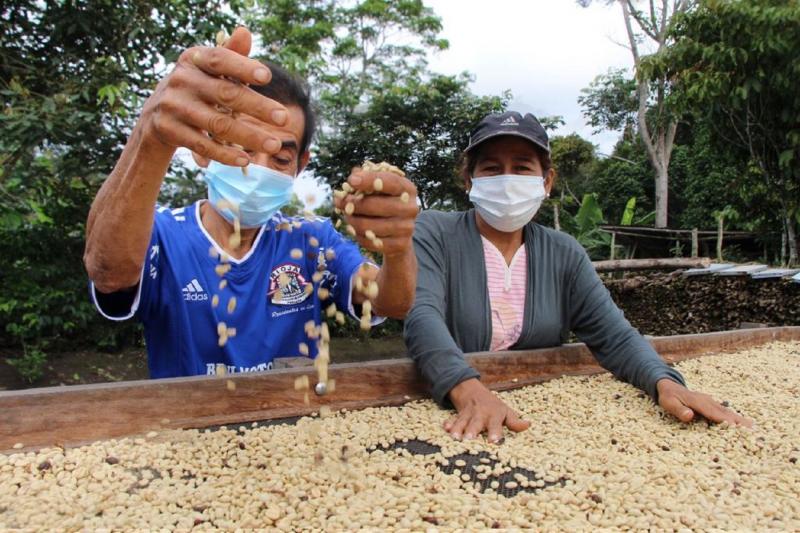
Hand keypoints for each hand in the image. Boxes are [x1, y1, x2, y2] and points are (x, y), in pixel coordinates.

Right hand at [140, 27, 287, 165]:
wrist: (157, 115)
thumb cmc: (196, 88)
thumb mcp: (209, 70)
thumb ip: (231, 54)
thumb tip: (245, 32)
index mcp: (193, 60)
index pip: (220, 60)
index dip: (243, 67)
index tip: (267, 77)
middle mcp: (181, 81)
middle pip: (225, 95)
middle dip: (258, 107)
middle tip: (284, 118)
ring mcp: (174, 107)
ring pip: (217, 124)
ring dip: (249, 136)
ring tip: (275, 144)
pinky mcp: (170, 131)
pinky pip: (203, 145)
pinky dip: (225, 154)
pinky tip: (245, 159)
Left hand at [334, 168, 418, 256]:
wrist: (399, 230)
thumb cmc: (385, 202)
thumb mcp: (379, 188)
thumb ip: (366, 179)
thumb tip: (354, 174)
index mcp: (407, 189)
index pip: (390, 182)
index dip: (369, 180)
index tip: (351, 180)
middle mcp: (411, 208)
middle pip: (376, 205)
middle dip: (353, 204)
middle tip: (340, 202)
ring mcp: (407, 228)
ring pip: (370, 226)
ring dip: (352, 221)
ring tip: (347, 216)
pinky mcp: (400, 245)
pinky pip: (371, 242)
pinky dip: (358, 236)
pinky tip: (356, 230)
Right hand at [445, 378, 530, 442]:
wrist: (473, 391)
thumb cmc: (493, 407)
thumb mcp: (506, 412)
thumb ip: (515, 421)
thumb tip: (528, 425)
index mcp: (494, 415)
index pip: (495, 424)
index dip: (494, 432)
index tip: (494, 441)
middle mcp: (480, 414)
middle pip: (476, 423)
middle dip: (472, 431)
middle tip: (469, 439)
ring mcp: (468, 415)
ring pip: (462, 422)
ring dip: (459, 429)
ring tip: (455, 437)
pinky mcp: (458, 416)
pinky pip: (452, 419)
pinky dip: (448, 423)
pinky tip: (445, 428)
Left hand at [657, 378, 752, 426]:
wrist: (669, 386)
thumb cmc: (668, 397)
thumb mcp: (669, 404)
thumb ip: (679, 410)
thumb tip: (690, 415)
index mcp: (698, 402)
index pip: (714, 413)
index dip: (725, 420)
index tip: (736, 428)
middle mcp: (708, 401)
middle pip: (725, 412)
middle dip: (739, 421)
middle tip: (754, 430)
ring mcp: (711, 402)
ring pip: (727, 412)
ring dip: (739, 419)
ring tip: (753, 428)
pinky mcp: (711, 404)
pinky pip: (724, 411)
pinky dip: (734, 417)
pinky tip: (742, 423)